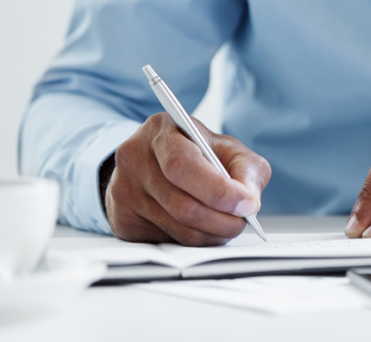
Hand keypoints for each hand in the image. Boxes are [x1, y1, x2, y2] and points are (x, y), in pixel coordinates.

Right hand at [105, 112, 270, 245]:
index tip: (246, 204)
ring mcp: (123, 190)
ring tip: (228, 226)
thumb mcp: (228, 149)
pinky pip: (165, 240)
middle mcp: (134, 158)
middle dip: (220, 219)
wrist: (157, 163)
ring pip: (176, 227)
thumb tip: (248, 201)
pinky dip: (193, 241)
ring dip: (211, 234)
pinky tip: (203, 228)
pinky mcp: (122, 219)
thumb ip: (246, 170)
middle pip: (181, 203)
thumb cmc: (198, 154)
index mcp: (161, 130)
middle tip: (242, 222)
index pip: (184, 165)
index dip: (218, 190)